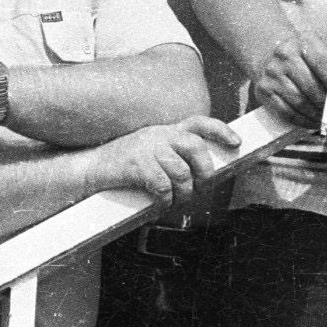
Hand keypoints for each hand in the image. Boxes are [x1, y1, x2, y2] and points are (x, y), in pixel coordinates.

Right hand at [90, 117, 240, 211]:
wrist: (89, 168)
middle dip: (205, 172)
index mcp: (165, 131)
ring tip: (177, 201)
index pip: (199, 122)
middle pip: (196, 147)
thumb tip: (201, 177)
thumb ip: (173, 156)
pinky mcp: (136, 164)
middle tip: (202, 187)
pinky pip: (162, 186)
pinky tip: (160, 204)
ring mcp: (147, 148)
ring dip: (184, 193)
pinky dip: (165, 200)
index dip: (220, 130)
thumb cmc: (123, 166)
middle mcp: (159, 135)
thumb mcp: (150, 152)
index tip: (236, 142)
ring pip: (182, 172)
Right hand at [245, 15, 326, 122]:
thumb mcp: (326, 44)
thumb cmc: (306, 52)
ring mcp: (272, 74)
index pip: (323, 64)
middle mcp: (285, 56)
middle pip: (311, 86)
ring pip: (299, 101)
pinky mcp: (264, 90)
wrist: (270, 51)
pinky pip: (286, 111)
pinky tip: (314, 122)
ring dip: (317, 115)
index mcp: (304, 41)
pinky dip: (302, 121)